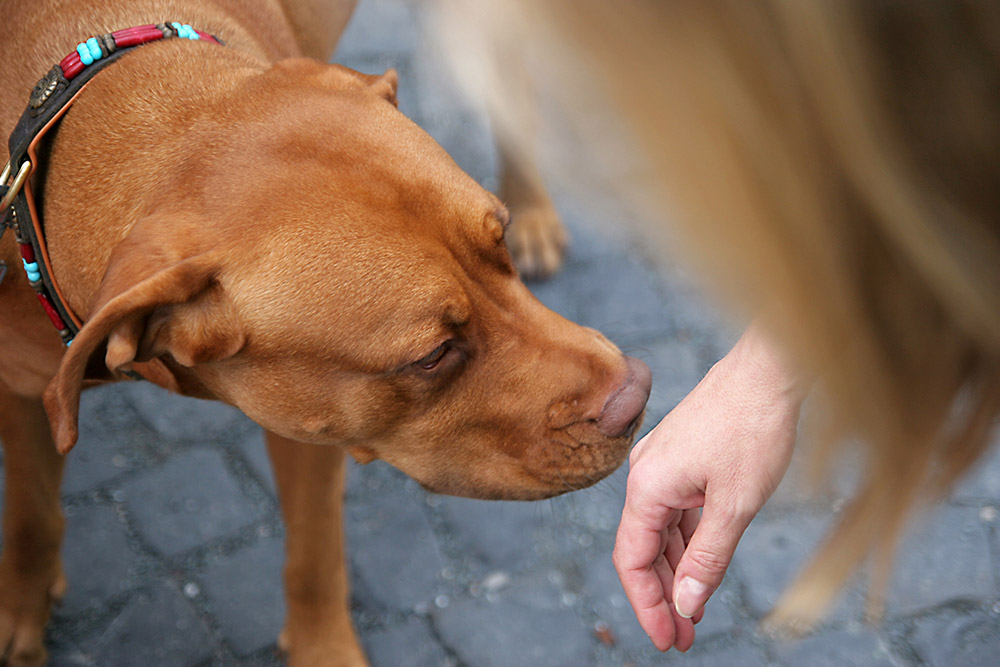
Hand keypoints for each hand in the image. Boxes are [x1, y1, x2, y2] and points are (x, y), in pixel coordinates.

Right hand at [613, 324, 803, 650]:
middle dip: (663, 596)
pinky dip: (688, 543)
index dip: (647, 604)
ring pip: (662, 532)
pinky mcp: (683, 458)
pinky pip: (677, 511)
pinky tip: (701, 568)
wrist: (769, 369)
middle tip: (683, 638)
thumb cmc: (753, 427)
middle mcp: (646, 476)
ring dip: (677, 572)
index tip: (667, 640)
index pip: (632, 560)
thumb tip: (686, 605)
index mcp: (647, 487)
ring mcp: (664, 465)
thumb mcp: (735, 506)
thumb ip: (707, 559)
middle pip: (643, 549)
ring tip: (693, 614)